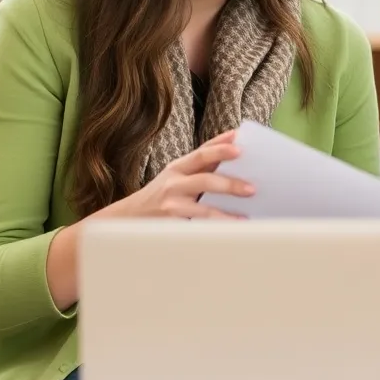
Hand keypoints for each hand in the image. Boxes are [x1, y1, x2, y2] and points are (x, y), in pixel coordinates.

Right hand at [111, 130, 253, 219]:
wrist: (127, 217)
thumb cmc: (161, 193)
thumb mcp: (177, 174)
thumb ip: (202, 164)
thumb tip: (234, 144)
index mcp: (178, 167)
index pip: (201, 153)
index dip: (220, 148)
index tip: (239, 146)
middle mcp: (173, 184)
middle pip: (204, 180)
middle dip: (229, 183)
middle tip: (252, 188)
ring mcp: (171, 206)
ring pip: (202, 210)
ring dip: (225, 215)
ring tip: (244, 218)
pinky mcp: (171, 226)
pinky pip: (196, 228)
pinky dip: (213, 231)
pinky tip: (228, 234)